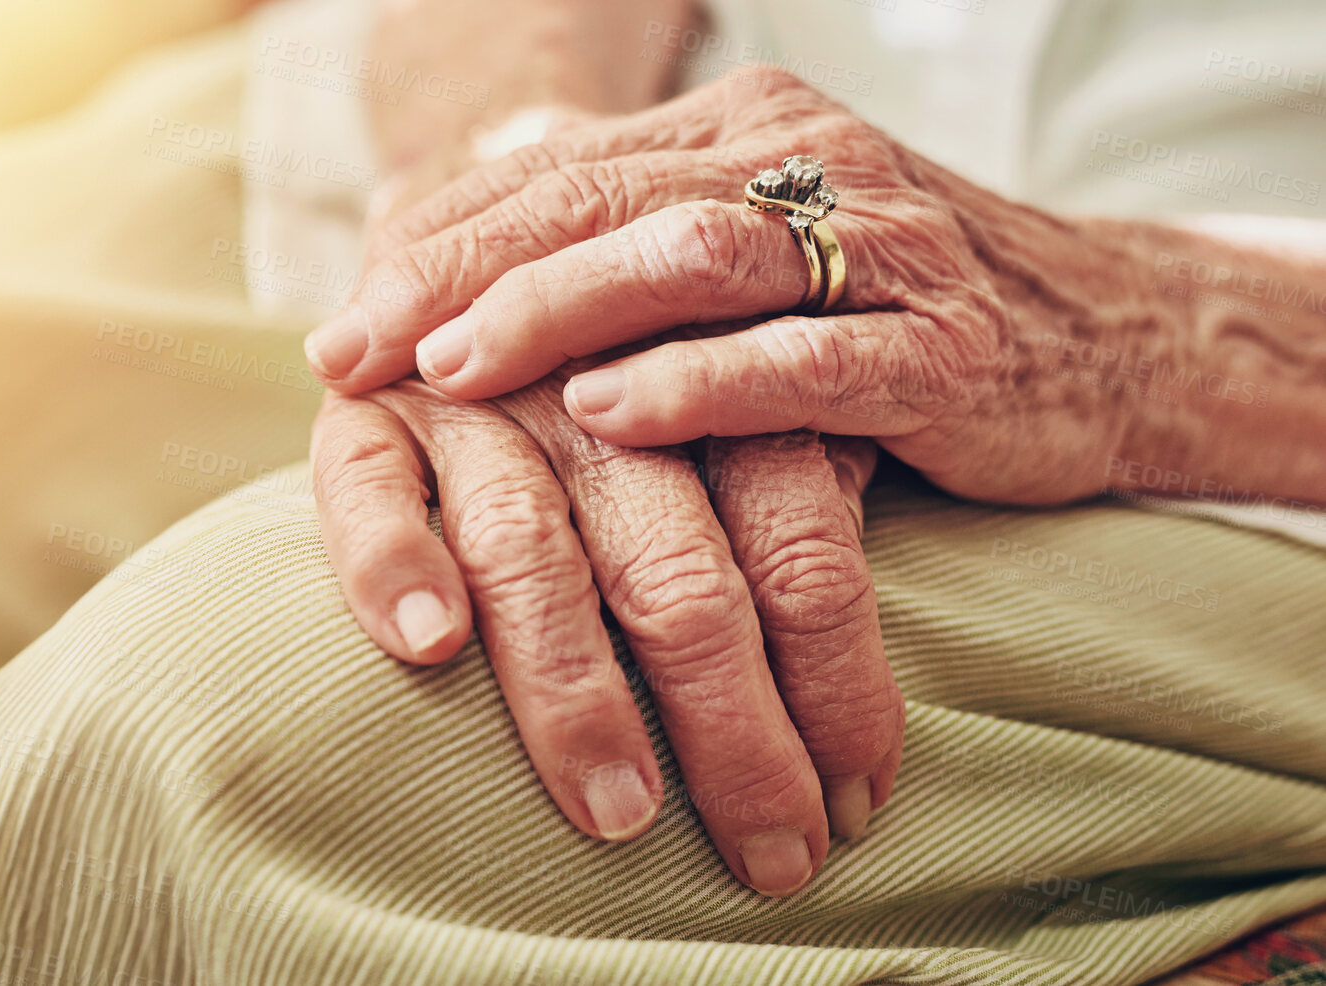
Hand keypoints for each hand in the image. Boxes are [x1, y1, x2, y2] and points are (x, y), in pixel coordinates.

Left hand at [304, 66, 1230, 504]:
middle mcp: (802, 165)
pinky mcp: (937, 349)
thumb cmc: (887, 309)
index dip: (436, 245)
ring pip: (687, 259)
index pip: (556, 169)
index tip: (339, 328)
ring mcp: (877, 252)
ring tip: (452, 371)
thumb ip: (623, 250)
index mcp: (741, 131)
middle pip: (600, 201)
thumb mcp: (751, 256)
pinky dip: (696, 386)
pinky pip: (800, 362)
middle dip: (460, 278)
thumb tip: (444, 281)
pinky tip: (607, 413)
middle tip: (353, 352)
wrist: (1110, 338)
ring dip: (555, 315)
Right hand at [312, 375, 902, 894]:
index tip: (859, 807)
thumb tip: (866, 729)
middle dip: (735, 730)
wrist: (467, 261)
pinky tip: (431, 645)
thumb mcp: (729, 427)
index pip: (800, 547)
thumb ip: (799, 513)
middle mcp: (599, 398)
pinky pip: (368, 492)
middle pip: (680, 576)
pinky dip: (396, 562)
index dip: (838, 683)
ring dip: (575, 690)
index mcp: (714, 396)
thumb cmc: (626, 388)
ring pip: (532, 553)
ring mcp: (474, 403)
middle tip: (773, 854)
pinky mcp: (362, 413)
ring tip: (620, 813)